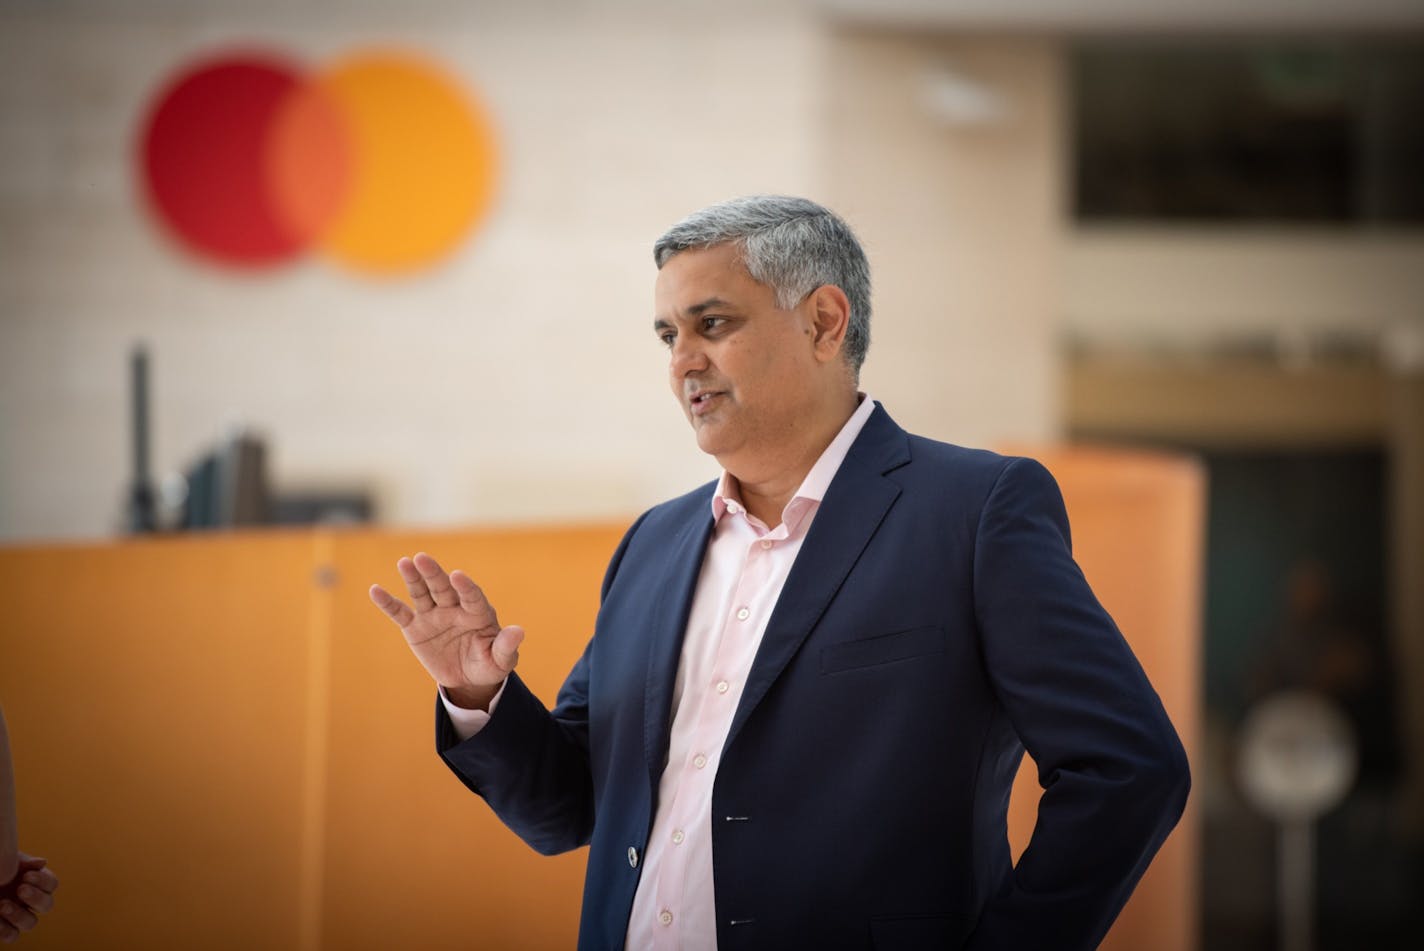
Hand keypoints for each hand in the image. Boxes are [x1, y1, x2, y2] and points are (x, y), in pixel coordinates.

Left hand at [0, 853, 56, 943]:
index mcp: (35, 882)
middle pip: (47, 905)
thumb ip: (24, 861)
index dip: (43, 882)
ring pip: (30, 923)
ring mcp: (16, 916)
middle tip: (20, 889)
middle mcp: (29, 901)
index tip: (26, 876)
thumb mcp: (7, 859)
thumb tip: (42, 862)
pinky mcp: (3, 928)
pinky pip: (11, 935)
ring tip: (2, 905)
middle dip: (36, 898)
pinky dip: (5, 929)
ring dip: (20, 916)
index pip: (52, 884)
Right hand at [369, 552, 524, 710]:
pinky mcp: (415, 627)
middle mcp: (454, 608)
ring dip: (413, 578)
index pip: (472, 596)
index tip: (458, 576)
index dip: (466, 586)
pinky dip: (388, 603)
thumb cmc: (488, 664)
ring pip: (422, 593)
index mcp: (478, 613)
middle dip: (434, 573)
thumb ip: (507, 646)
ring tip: (404, 562)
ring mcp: (433, 615)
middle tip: (422, 558)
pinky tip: (375, 590)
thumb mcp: (500, 660)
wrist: (468, 678)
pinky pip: (400, 613)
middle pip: (443, 588)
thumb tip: (519, 631)